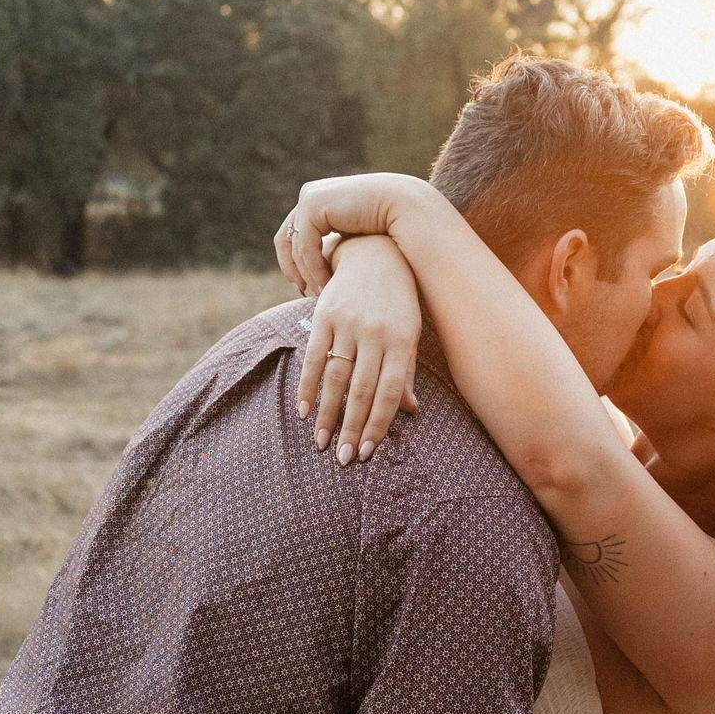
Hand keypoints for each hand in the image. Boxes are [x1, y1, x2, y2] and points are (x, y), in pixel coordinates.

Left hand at [274, 174, 433, 294]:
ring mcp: (310, 198)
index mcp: (318, 200)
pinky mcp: (314, 205)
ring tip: (319, 294)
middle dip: (294, 270)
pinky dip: (313, 269)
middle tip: (304, 294)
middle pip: (286, 239)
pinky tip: (325, 285)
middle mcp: (310, 195)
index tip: (303, 288)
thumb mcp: (353, 238)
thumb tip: (319, 268)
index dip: (293, 264)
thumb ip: (335, 246)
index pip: (293, 235)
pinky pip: (306, 245)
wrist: (406, 209)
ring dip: (307, 274)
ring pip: (296, 246)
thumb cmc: (388, 228)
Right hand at [295, 236, 421, 462]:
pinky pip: (313, 356)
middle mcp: (375, 334)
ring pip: (336, 377)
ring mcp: (348, 324)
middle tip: (343, 460)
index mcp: (401, 341)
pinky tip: (304, 410)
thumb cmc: (399, 301)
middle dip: (351, 428)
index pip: (389, 392)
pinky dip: (308, 385)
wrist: (375, 253)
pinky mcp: (325, 315)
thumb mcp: (410, 333)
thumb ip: (405, 371)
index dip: (377, 425)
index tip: (366, 452)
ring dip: (328, 414)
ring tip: (321, 442)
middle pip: (361, 390)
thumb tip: (410, 412)